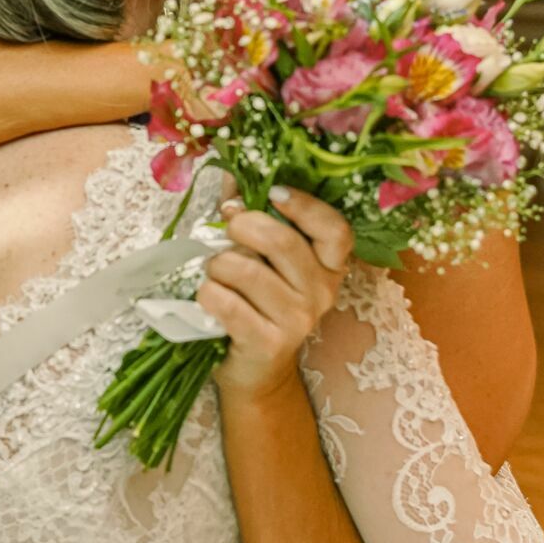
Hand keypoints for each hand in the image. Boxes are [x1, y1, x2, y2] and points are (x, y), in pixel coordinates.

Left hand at [198, 187, 353, 396]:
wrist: (256, 369)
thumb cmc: (256, 301)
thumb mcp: (262, 257)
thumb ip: (250, 214)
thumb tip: (232, 174)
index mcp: (329, 266)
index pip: (335, 230)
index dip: (305, 206)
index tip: (273, 193)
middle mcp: (322, 292)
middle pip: (282, 243)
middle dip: (243, 226)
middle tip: (227, 228)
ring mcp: (298, 321)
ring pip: (247, 271)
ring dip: (218, 263)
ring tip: (215, 270)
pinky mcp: (268, 343)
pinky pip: (227, 303)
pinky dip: (208, 292)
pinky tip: (209, 295)